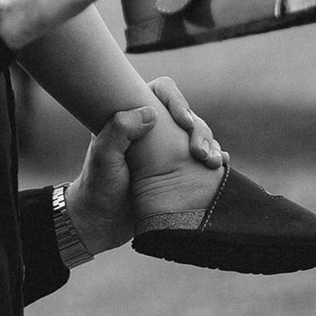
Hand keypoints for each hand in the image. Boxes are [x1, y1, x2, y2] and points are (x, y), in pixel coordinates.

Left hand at [62, 82, 227, 256]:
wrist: (102, 223)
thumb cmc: (97, 187)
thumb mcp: (103, 158)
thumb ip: (118, 131)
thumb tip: (150, 112)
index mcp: (131, 115)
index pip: (160, 92)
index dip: (177, 100)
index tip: (184, 121)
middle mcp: (152, 129)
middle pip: (186, 114)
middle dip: (199, 129)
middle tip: (200, 152)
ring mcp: (167, 150)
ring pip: (198, 135)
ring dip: (210, 145)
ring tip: (212, 163)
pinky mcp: (178, 170)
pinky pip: (203, 157)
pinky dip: (214, 158)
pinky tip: (218, 166)